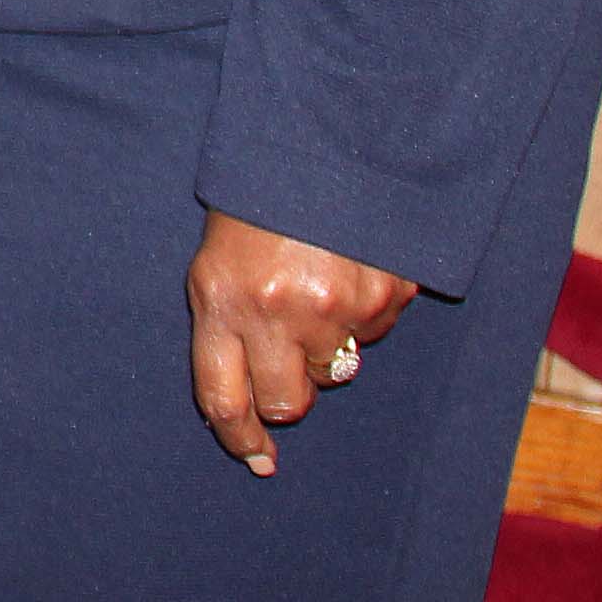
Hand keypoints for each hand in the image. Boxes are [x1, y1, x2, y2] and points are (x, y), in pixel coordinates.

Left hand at [188, 212, 418, 475]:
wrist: (320, 142)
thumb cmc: (256, 205)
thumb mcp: (217, 258)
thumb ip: (226, 326)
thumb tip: (251, 408)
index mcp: (221, 298)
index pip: (223, 397)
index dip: (239, 437)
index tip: (256, 458)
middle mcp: (276, 311)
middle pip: (286, 403)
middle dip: (288, 393)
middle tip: (288, 354)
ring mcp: (334, 307)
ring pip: (333, 373)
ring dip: (325, 347)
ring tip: (314, 286)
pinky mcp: (384, 297)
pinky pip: (372, 335)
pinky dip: (362, 316)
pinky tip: (346, 270)